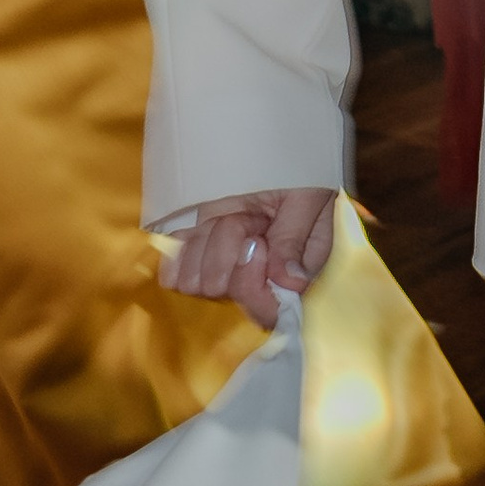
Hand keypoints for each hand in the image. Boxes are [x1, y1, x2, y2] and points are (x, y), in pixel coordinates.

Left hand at [160, 187, 336, 327]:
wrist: (284, 173)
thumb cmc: (306, 192)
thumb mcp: (311, 206)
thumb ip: (296, 241)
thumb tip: (290, 282)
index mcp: (289, 286)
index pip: (261, 312)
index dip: (249, 283)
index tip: (257, 243)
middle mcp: (253, 290)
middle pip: (217, 287)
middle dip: (231, 243)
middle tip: (254, 220)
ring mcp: (221, 277)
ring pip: (192, 278)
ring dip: (211, 238)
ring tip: (238, 219)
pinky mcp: (197, 260)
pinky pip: (172, 273)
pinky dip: (183, 248)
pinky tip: (203, 229)